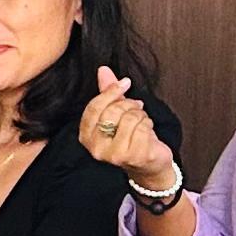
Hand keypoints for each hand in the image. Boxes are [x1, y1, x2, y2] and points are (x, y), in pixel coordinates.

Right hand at [79, 66, 175, 184]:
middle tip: (136, 108)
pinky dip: (149, 124)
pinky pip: (143, 127)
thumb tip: (103, 70)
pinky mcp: (134, 156)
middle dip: (129, 105)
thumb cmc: (132, 138)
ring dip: (141, 115)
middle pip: (112, 111)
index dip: (111, 92)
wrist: (149, 166)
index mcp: (87, 137)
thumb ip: (108, 92)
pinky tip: (148, 131)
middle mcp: (97, 149)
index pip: (94, 108)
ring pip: (129, 118)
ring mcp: (115, 155)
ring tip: (142, 122)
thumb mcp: (117, 114)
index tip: (125, 84)